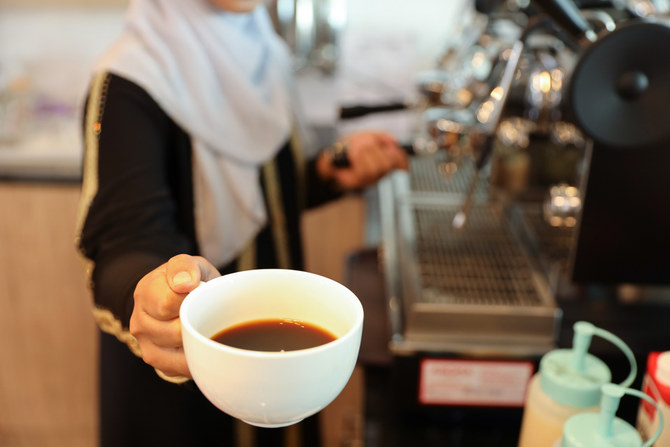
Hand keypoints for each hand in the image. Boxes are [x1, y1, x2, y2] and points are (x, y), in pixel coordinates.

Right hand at [130, 254, 219, 378]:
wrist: (184, 300)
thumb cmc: (191, 282)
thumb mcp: (192, 265)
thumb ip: (186, 266)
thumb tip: (185, 283)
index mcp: (146, 292)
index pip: (169, 303)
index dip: (193, 299)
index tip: (201, 293)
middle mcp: (139, 321)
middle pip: (176, 331)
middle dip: (197, 321)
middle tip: (205, 311)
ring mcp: (145, 344)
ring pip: (181, 351)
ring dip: (199, 340)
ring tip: (203, 325)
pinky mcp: (157, 362)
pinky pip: (182, 366)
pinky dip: (197, 356)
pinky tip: (200, 342)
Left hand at [317, 131, 408, 189]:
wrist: (333, 154)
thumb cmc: (351, 145)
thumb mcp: (368, 136)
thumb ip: (382, 136)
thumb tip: (395, 141)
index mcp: (385, 161)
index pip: (400, 162)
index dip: (401, 157)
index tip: (394, 148)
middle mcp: (380, 172)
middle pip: (388, 165)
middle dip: (378, 151)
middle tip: (367, 144)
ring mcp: (369, 178)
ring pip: (376, 168)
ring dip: (367, 153)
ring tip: (358, 149)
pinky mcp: (358, 181)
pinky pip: (364, 171)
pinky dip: (359, 159)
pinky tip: (353, 155)